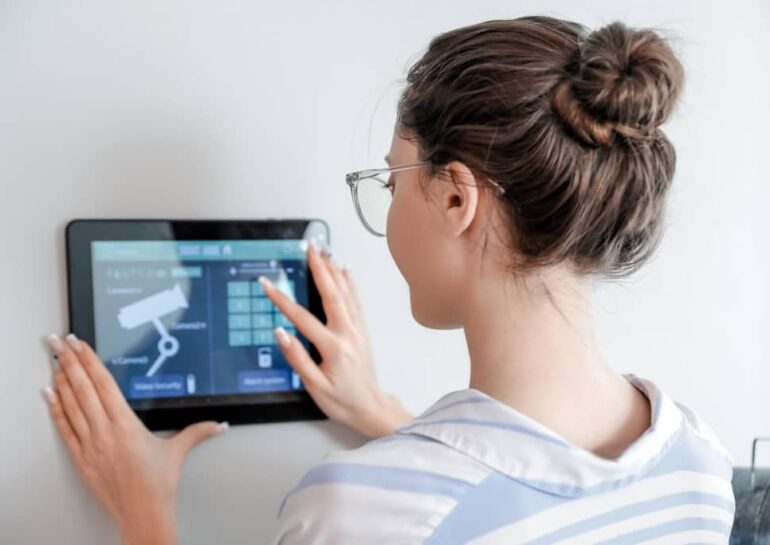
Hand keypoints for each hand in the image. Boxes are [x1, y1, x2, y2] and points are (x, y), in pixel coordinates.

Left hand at [42, 333, 226, 544]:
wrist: (142, 513)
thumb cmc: (156, 485)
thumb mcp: (177, 452)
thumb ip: (198, 432)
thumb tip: (218, 424)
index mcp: (126, 425)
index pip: (104, 384)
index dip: (90, 361)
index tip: (81, 345)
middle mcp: (104, 432)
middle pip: (83, 389)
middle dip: (70, 362)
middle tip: (60, 343)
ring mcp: (89, 445)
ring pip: (71, 405)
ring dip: (62, 381)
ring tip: (55, 362)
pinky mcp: (81, 458)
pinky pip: (65, 428)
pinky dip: (56, 410)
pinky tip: (50, 396)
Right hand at [259, 240, 412, 438]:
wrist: (371, 407)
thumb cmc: (342, 401)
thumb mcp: (314, 386)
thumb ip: (297, 358)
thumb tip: (281, 333)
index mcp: (333, 347)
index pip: (302, 317)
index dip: (281, 299)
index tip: (267, 283)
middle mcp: (348, 333)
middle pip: (331, 294)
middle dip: (318, 268)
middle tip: (309, 247)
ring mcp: (358, 330)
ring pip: (345, 293)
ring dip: (333, 270)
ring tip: (323, 251)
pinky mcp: (363, 330)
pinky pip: (356, 301)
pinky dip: (350, 283)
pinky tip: (345, 270)